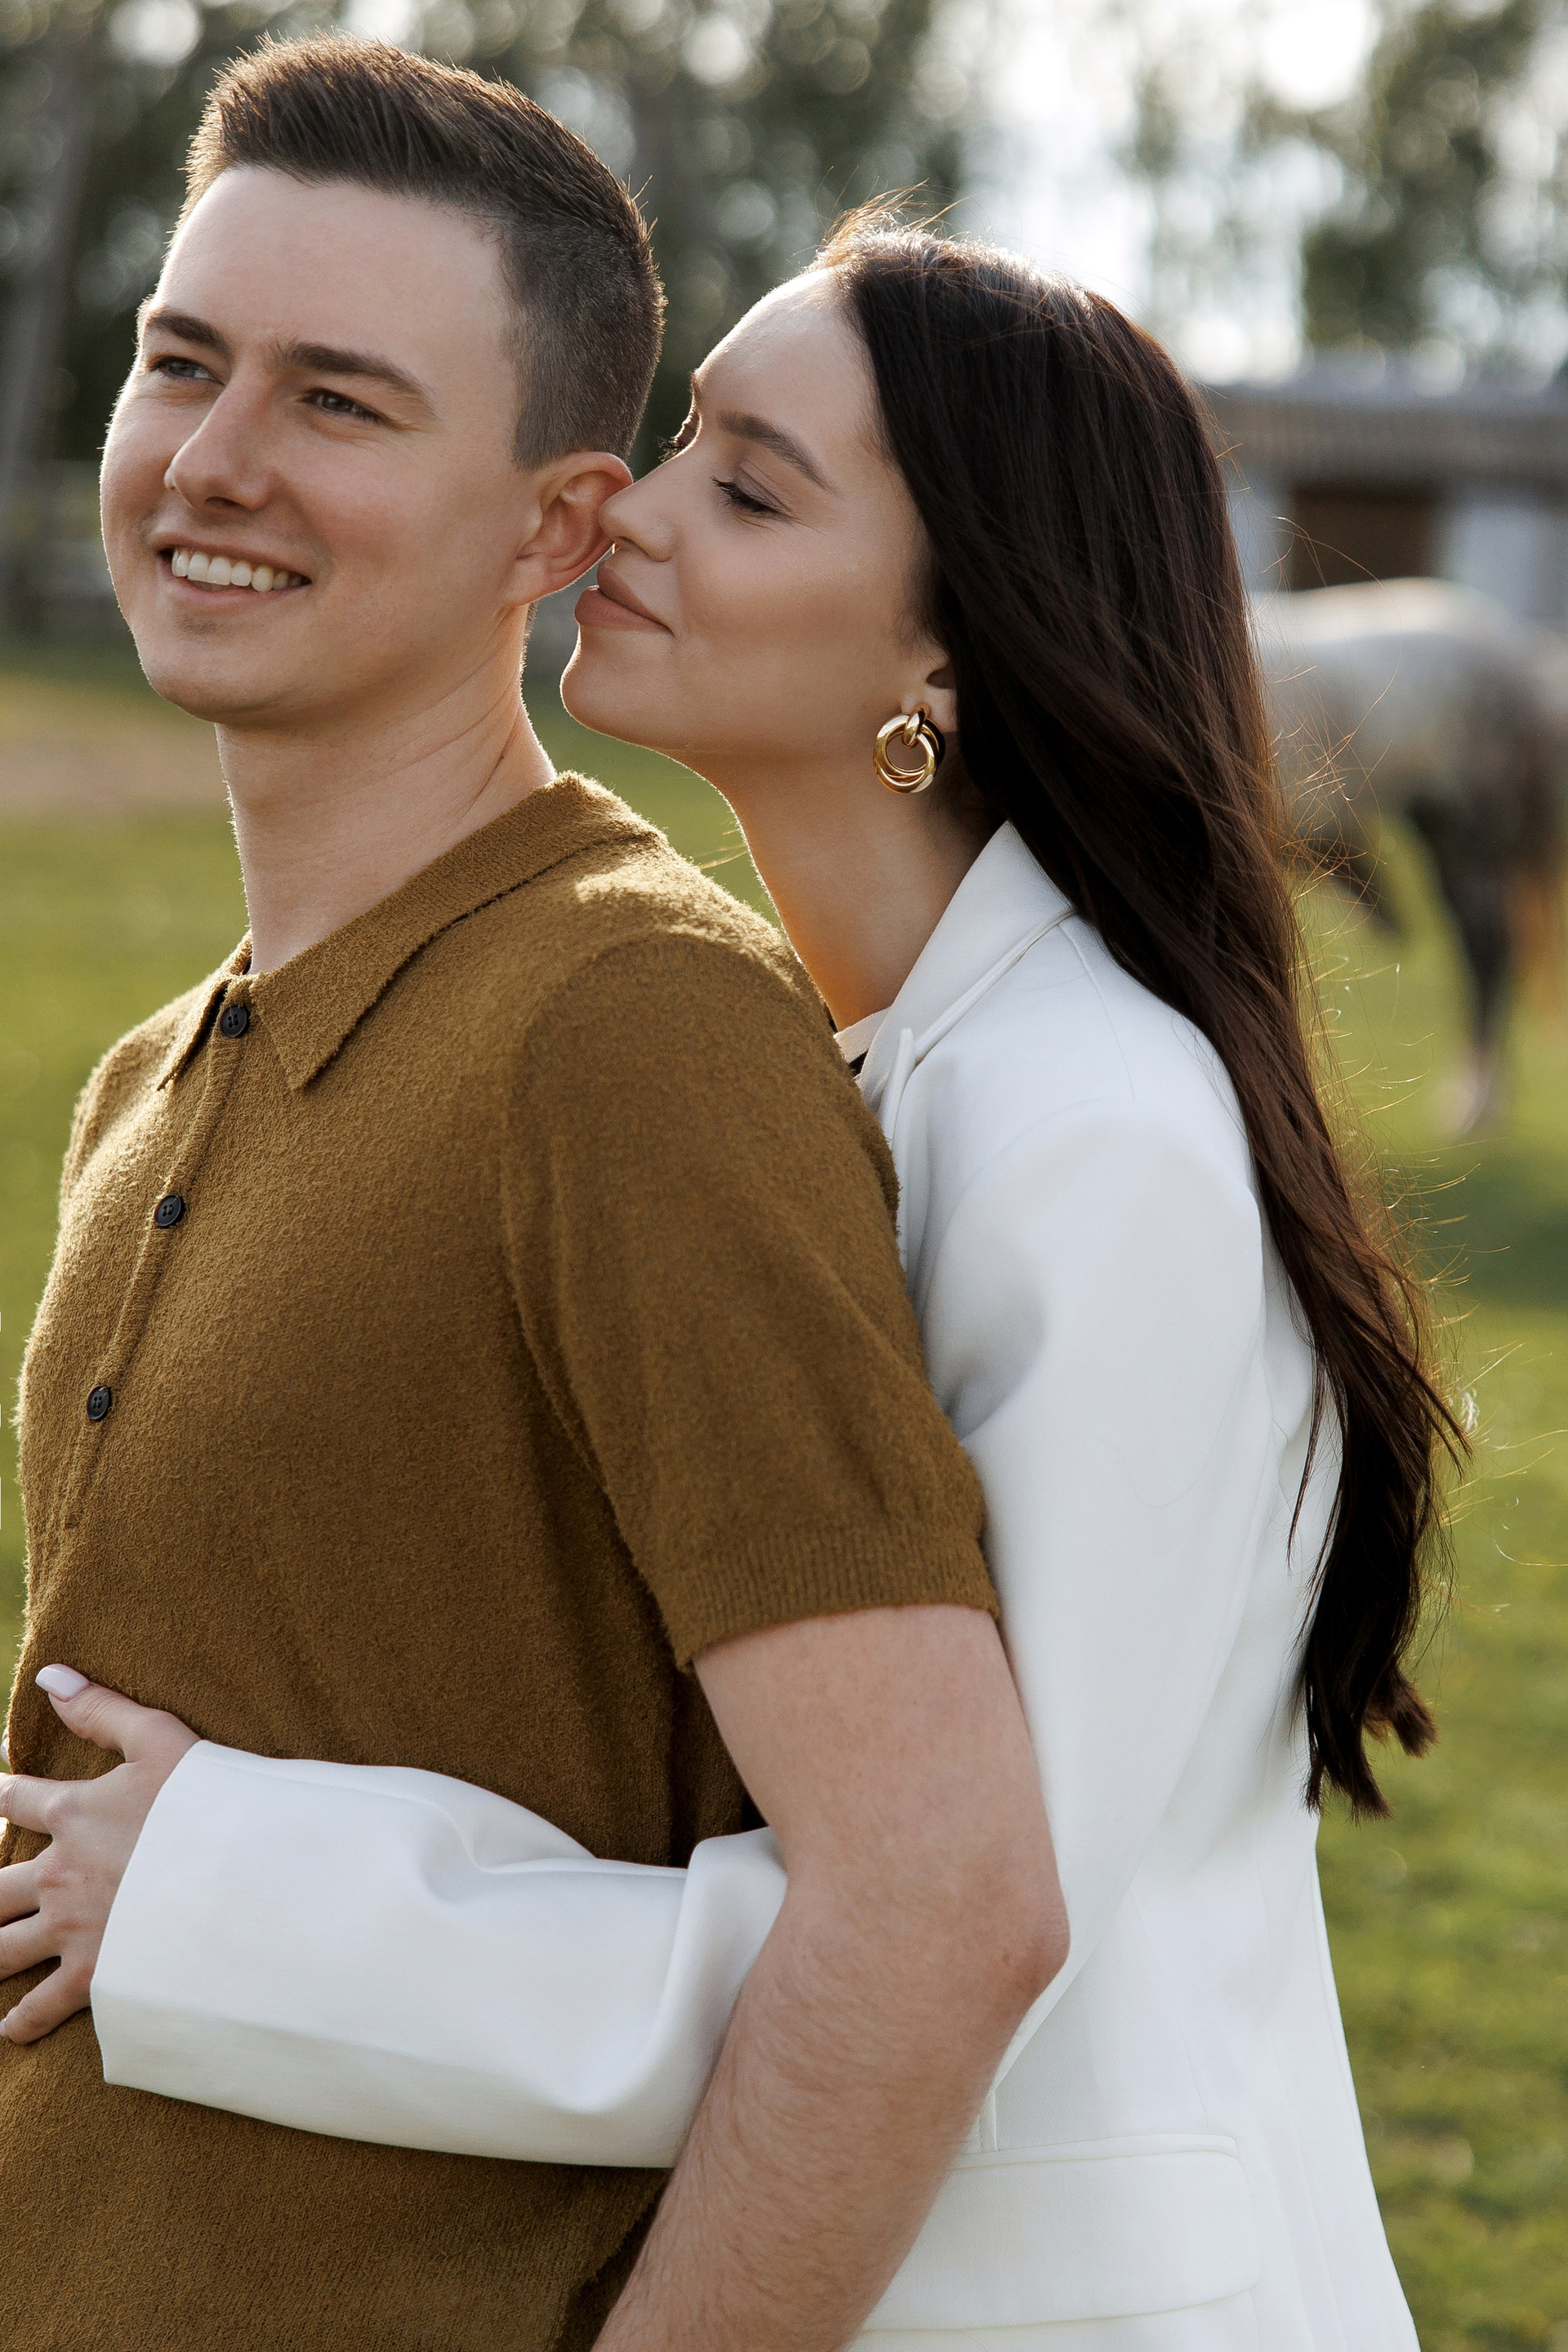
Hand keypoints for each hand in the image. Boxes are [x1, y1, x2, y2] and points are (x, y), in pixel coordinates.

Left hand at [0, 1669, 198, 2044]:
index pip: (13, 1796)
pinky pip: (41, 2004)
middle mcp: (59, 1873)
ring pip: (1, 1948)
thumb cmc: (206, 1801)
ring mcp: (72, 1926)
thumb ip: (100, 1709)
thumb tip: (48, 1676)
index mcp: (73, 1812)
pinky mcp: (93, 1972)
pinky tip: (6, 2027)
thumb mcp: (158, 1738)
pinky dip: (18, 2020)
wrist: (237, 1874)